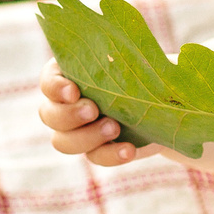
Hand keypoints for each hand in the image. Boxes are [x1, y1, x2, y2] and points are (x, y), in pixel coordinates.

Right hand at [36, 61, 153, 166]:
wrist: (165, 105)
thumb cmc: (147, 73)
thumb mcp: (137, 62)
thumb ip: (122, 59)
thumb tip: (122, 56)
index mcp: (69, 74)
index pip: (48, 81)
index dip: (55, 88)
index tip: (74, 91)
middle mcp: (66, 104)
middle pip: (49, 115)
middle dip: (69, 115)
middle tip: (93, 110)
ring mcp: (78, 130)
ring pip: (63, 141)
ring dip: (87, 137)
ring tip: (115, 128)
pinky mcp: (97, 150)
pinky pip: (95, 157)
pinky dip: (111, 155)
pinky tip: (129, 150)